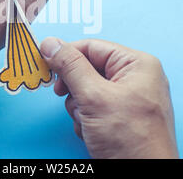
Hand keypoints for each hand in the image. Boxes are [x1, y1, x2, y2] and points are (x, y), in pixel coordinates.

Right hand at [40, 38, 178, 158]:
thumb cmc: (131, 139)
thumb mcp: (94, 97)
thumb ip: (70, 67)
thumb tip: (50, 43)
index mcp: (137, 64)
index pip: (92, 47)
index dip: (67, 54)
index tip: (45, 62)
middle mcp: (134, 78)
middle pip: (88, 69)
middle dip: (76, 89)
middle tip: (74, 101)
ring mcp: (128, 99)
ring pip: (86, 91)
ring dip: (80, 108)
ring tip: (89, 123)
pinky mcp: (120, 117)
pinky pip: (93, 108)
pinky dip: (86, 120)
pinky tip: (93, 132)